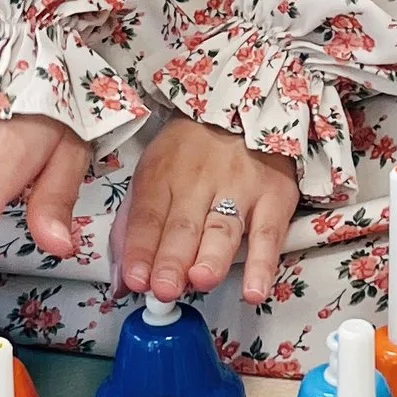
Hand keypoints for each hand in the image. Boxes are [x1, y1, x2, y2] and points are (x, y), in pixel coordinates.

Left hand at [118, 117, 297, 306]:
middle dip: (172, 260)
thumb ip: (133, 229)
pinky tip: (254, 290)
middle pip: (183, 226)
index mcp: (162, 175)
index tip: (135, 279)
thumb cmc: (190, 151)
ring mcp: (239, 188)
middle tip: (164, 289)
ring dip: (212, 258)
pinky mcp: (273, 197)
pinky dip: (262, 265)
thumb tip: (123, 283)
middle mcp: (198, 181)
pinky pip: (268, 235)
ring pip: (223, 229)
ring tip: (201, 281)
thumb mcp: (153, 174)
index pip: (147, 217)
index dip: (140, 249)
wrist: (242, 106)